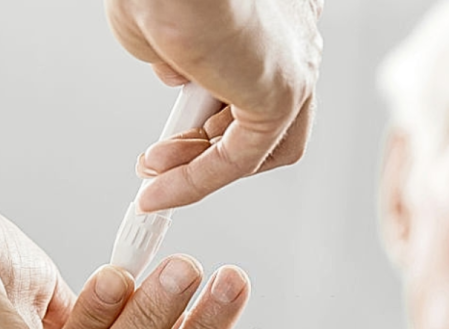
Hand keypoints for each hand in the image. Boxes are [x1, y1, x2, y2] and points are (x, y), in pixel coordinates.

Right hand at [106, 0, 323, 210]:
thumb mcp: (162, 29)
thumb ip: (177, 58)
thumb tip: (178, 79)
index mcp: (272, 16)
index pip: (252, 83)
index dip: (211, 118)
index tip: (175, 138)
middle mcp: (294, 39)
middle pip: (263, 118)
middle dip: (206, 148)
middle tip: (162, 162)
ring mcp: (295, 66)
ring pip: (255, 144)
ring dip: (197, 168)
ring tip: (153, 177)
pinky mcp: (283, 96)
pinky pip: (239, 158)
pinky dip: (197, 181)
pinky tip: (161, 192)